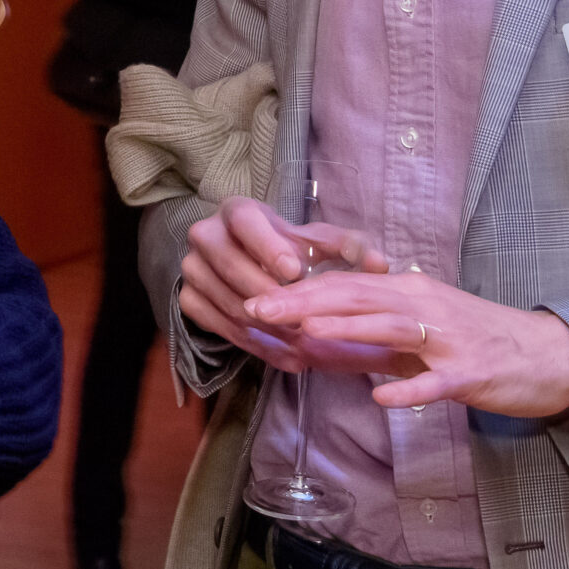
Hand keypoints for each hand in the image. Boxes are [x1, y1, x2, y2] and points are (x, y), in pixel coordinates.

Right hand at [180, 196, 387, 373]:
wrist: (245, 260)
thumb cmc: (285, 246)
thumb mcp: (315, 240)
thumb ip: (348, 247)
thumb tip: (381, 263)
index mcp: (236, 210)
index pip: (245, 222)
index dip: (267, 245)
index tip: (295, 271)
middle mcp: (206, 235)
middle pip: (232, 268)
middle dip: (272, 299)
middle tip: (306, 323)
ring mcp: (192, 269)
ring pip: (229, 303)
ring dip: (268, 330)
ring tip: (306, 348)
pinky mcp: (188, 299)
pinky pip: (220, 328)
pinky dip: (255, 346)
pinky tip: (287, 358)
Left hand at [247, 269, 568, 418]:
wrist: (548, 356)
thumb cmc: (479, 344)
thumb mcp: (418, 337)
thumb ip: (369, 342)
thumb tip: (314, 347)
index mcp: (409, 293)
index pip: (345, 286)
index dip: (298, 291)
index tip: (255, 297)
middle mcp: (426, 305)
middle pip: (358, 297)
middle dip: (304, 302)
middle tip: (258, 308)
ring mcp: (450, 339)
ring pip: (393, 327)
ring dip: (348, 330)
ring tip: (305, 333)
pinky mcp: (472, 373)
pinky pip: (437, 381)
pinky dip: (410, 390)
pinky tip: (383, 399)